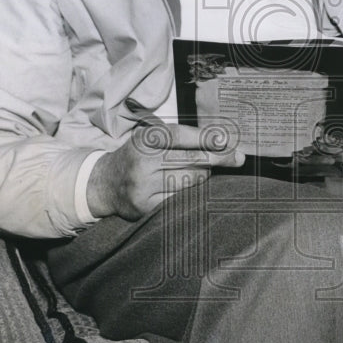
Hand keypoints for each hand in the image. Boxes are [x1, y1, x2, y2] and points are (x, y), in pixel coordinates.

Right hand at [86, 123, 244, 220]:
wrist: (104, 184)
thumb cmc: (138, 156)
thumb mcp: (151, 139)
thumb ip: (181, 138)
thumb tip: (221, 140)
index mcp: (144, 140)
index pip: (180, 136)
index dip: (205, 138)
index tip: (227, 140)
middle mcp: (142, 162)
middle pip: (189, 159)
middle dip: (218, 158)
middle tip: (238, 158)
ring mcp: (143, 186)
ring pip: (187, 181)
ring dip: (203, 175)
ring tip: (204, 171)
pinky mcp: (145, 207)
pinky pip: (179, 199)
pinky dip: (190, 193)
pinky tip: (192, 188)